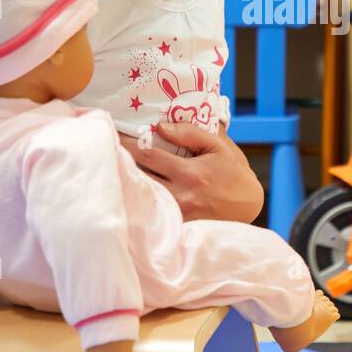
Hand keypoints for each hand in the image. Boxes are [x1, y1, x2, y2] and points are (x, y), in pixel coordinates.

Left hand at [119, 122, 262, 222]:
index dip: (126, 143)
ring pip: (140, 195)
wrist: (249, 207)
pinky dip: (137, 198)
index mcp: (189, 173)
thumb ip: (190, 133)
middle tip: (103, 148)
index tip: (111, 133)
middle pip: (137, 176)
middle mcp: (180, 195)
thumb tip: (160, 126)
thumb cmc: (233, 173)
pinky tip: (127, 189)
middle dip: (119, 161)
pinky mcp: (176, 225)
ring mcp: (176, 213)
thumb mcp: (218, 147)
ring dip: (125, 181)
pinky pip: (150, 210)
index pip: (147, 155)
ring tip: (111, 167)